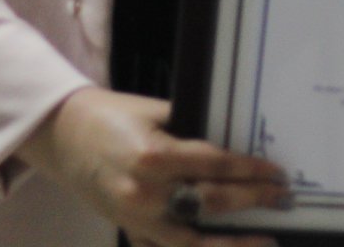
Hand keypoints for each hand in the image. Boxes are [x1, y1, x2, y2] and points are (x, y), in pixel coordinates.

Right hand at [17, 87, 288, 246]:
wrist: (62, 136)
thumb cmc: (111, 114)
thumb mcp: (154, 110)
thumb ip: (192, 127)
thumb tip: (235, 140)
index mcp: (154, 156)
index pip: (215, 167)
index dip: (251, 171)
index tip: (277, 173)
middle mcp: (146, 193)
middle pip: (210, 203)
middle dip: (252, 201)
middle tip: (282, 199)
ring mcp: (136, 218)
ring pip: (192, 241)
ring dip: (231, 243)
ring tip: (264, 241)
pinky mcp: (129, 229)